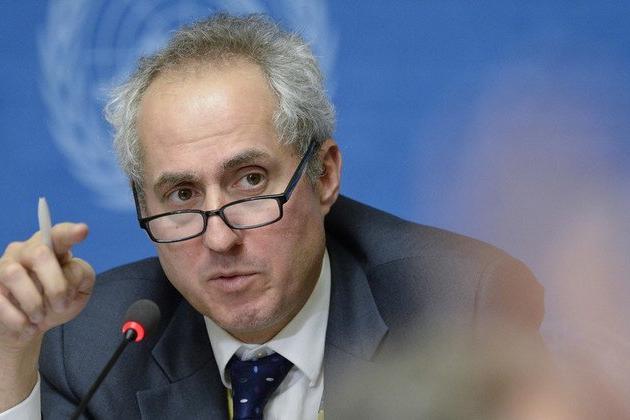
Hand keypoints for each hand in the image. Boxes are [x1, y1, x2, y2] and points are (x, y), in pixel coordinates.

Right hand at [0, 223, 94, 351]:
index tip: (83, 231)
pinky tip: (27, 327)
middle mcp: (24, 251)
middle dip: (55, 284)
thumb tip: (67, 271)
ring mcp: (3, 267)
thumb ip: (80, 275)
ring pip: (14, 274)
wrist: (29, 327)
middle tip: (61, 304)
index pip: (59, 235)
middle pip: (40, 253)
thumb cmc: (57, 302)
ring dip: (33, 302)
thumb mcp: (79, 290)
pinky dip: (17, 319)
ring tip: (40, 317)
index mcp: (51, 247)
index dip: (69, 233)